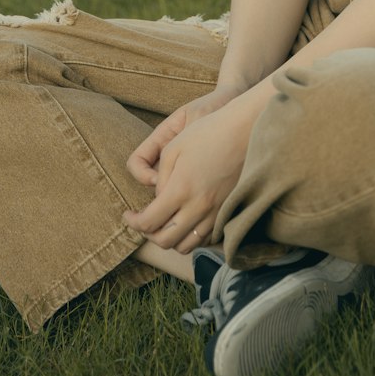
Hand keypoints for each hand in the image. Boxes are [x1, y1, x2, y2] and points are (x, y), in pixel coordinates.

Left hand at [123, 97, 255, 253]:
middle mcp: (198, 207)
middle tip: (144, 220)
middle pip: (166, 240)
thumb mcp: (174, 147)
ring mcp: (215, 212)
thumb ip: (160, 178)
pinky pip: (205, 239)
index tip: (128, 215)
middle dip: (149, 234)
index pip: (149, 222)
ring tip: (165, 222)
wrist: (245, 130)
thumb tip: (158, 199)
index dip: (134, 222)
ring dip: (170, 239)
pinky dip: (191, 236)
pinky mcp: (227, 211)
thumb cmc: (208, 132)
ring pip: (186, 245)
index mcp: (180, 189)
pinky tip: (186, 220)